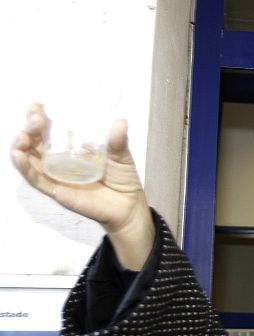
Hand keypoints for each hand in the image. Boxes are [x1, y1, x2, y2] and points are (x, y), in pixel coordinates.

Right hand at [10, 103, 153, 269]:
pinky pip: (36, 179)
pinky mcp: (57, 191)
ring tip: (23, 136)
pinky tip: (19, 156)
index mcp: (71, 146)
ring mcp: (55, 175)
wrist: (129, 206)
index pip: (48, 128)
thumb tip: (120, 121)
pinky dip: (25, 168)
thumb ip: (118, 140)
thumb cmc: (122, 177)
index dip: (39, 116)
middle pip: (33, 141)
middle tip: (36, 118)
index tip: (38, 105)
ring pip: (28, 158)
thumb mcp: (121, 155)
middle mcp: (58, 159)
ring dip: (20, 145)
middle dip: (29, 127)